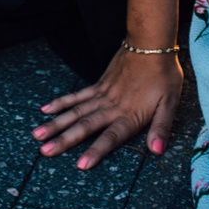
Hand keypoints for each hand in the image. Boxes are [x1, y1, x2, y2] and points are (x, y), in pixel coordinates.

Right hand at [34, 45, 182, 169]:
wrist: (151, 43)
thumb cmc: (164, 74)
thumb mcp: (170, 103)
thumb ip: (161, 127)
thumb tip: (157, 150)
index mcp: (130, 115)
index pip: (111, 137)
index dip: (97, 151)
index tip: (80, 165)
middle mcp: (112, 107)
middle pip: (86, 126)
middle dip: (65, 140)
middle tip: (45, 152)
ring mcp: (102, 95)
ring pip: (75, 111)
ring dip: (56, 124)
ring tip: (37, 135)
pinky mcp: (98, 84)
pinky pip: (76, 95)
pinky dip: (61, 103)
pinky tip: (45, 110)